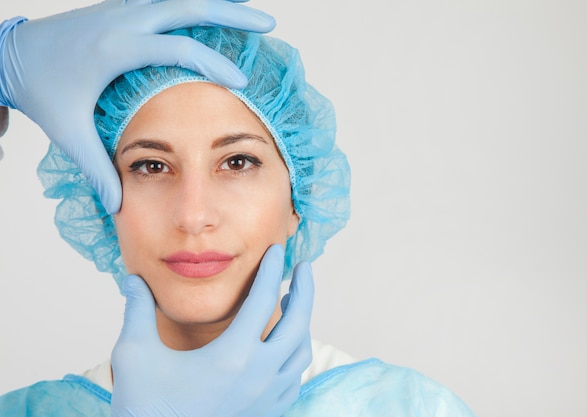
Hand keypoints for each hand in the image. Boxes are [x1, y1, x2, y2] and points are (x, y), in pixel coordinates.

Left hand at [0, 0, 274, 213]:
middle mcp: (122, 20)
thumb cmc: (42, 90)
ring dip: (218, 4)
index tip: (244, 84)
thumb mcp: (69, 132)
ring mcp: (122, 9)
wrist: (11, 53)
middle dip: (232, 14)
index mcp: (116, 50)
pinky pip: (167, 0)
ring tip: (251, 15)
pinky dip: (195, 6)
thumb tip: (117, 207)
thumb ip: (97, 167)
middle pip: (189, 6)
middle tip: (268, 24)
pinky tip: (215, 13)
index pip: (178, 50)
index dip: (215, 65)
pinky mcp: (121, 8)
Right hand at [111, 244, 313, 416]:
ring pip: (301, 353)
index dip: (270, 269)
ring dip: (301, 323)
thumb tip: (132, 278)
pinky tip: (282, 347)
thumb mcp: (134, 354)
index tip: (276, 249)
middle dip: (305, 290)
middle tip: (303, 268)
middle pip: (298, 323)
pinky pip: (294, 380)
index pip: (262, 299)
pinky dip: (295, 355)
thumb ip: (138, 310)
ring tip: (291, 303)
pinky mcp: (265, 415)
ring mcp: (266, 399)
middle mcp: (259, 376)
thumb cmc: (144, 407)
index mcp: (233, 356)